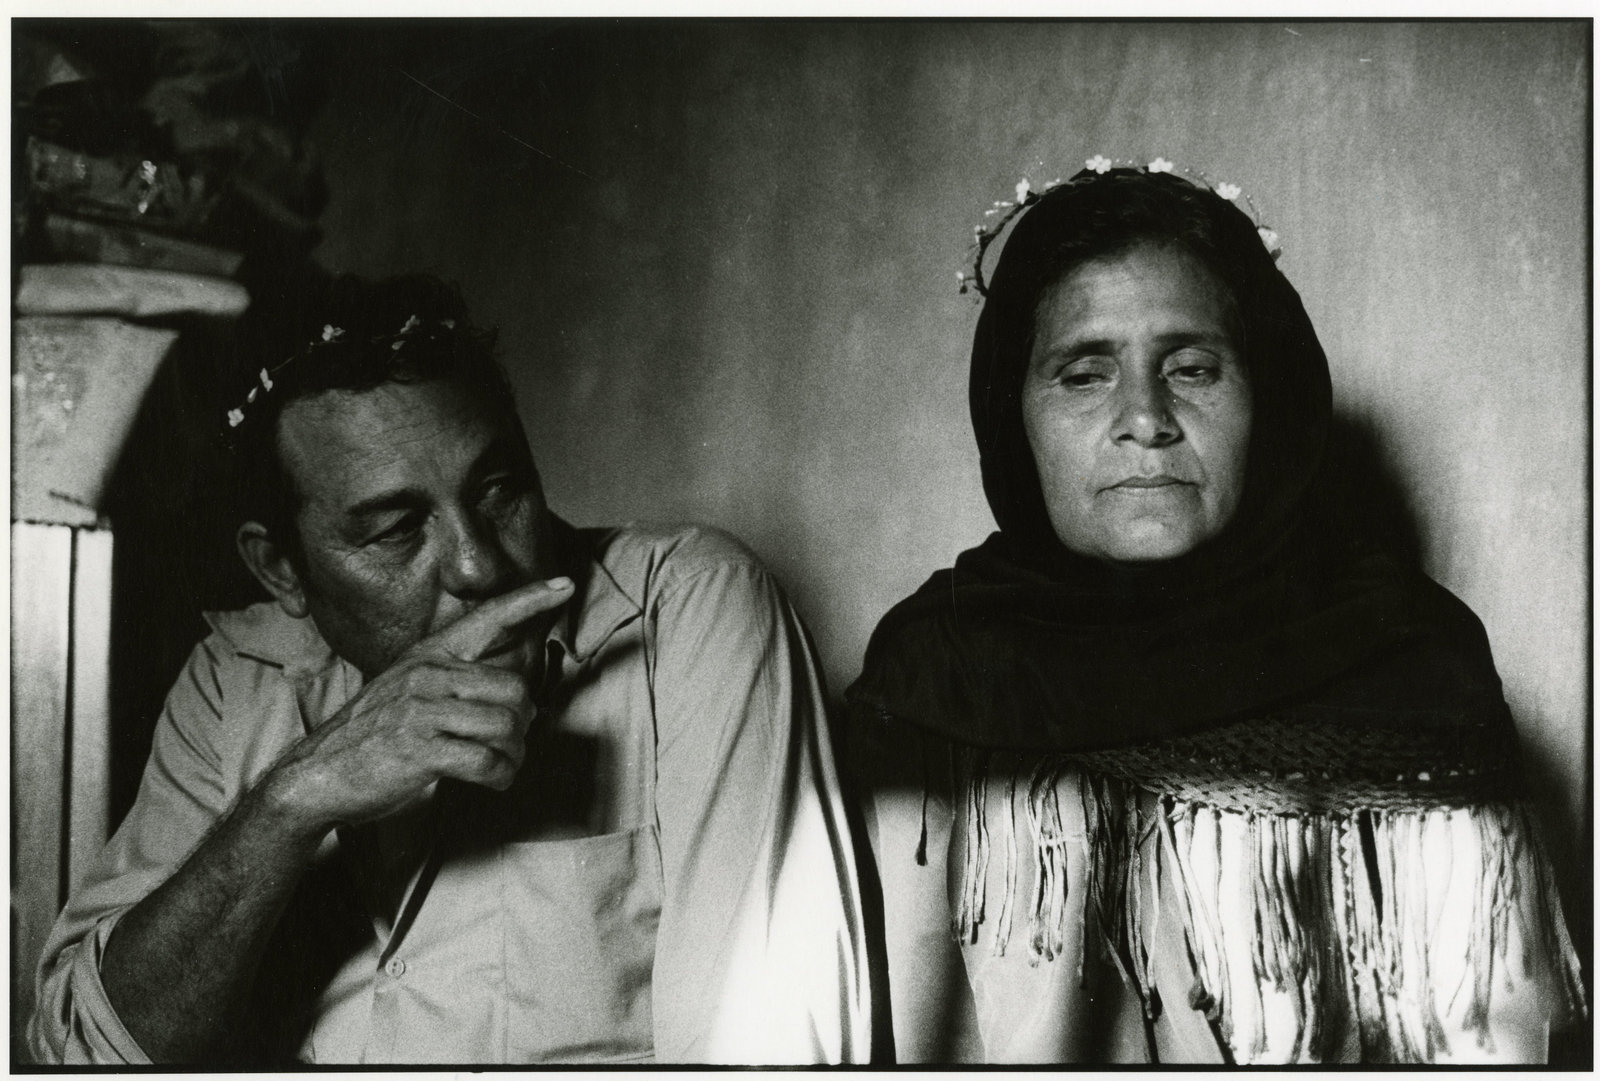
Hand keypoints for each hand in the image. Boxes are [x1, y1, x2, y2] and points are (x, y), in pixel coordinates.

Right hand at [264, 577, 574, 834]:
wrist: (316, 773)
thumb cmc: (371, 736)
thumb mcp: (406, 691)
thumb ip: (453, 683)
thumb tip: (512, 696)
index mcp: (428, 655)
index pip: (487, 618)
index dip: (530, 599)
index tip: (565, 585)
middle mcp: (427, 675)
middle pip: (514, 689)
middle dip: (524, 723)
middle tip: (513, 743)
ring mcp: (422, 710)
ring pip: (505, 725)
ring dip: (514, 753)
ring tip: (503, 764)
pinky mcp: (420, 749)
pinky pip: (486, 761)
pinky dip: (500, 775)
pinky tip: (492, 780)